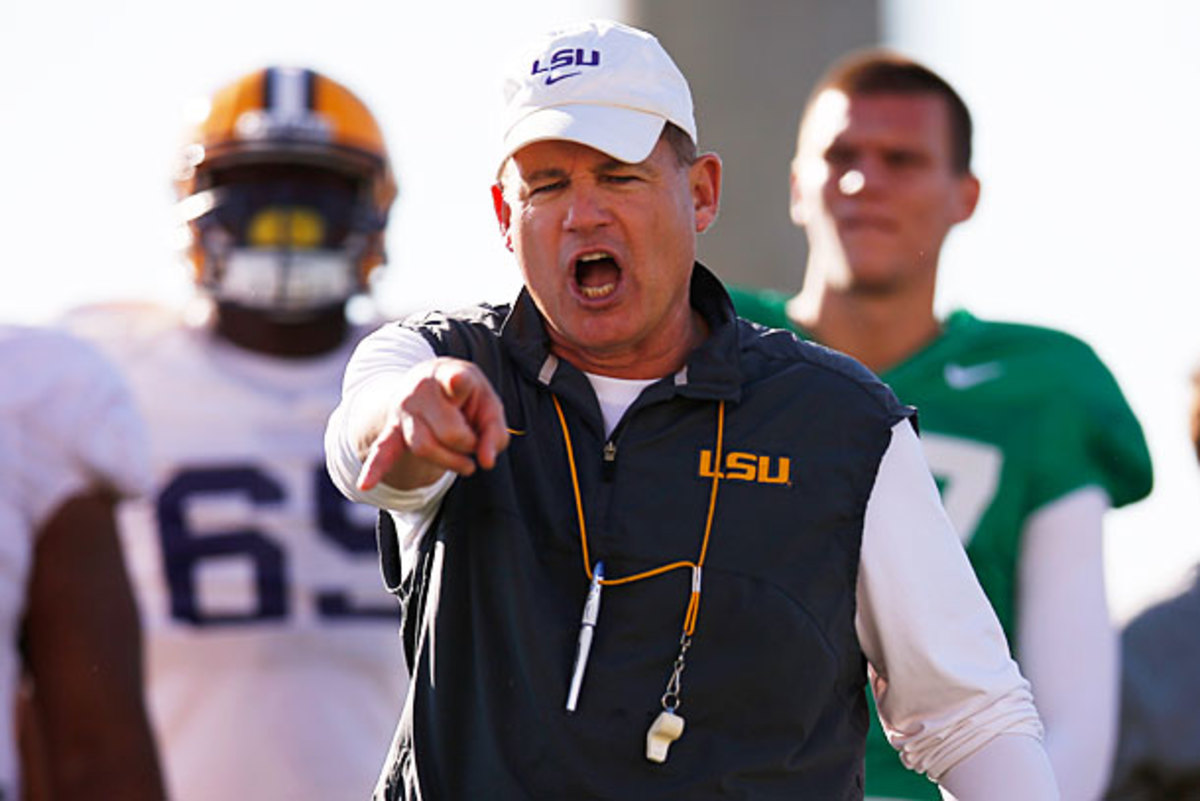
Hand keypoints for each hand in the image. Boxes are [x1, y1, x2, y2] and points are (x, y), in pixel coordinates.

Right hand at [357, 357, 509, 490]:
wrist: (426, 383)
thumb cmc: (465, 397)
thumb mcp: (488, 404)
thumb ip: (495, 432)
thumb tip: (485, 463)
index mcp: (449, 375)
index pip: (456, 380)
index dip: (458, 382)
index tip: (459, 382)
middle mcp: (421, 390)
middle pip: (448, 433)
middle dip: (468, 445)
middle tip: (475, 442)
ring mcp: (403, 411)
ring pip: (424, 448)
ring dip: (449, 461)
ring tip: (466, 464)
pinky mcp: (392, 430)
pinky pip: (383, 450)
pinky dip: (375, 468)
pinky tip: (366, 484)